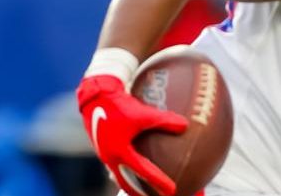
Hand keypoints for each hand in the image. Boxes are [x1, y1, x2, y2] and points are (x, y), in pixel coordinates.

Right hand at [77, 75, 187, 195]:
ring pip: (119, 174)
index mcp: (120, 152)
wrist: (95, 96)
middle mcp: (110, 157)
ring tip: (142, 189)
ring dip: (131, 182)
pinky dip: (125, 168)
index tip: (172, 190)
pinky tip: (132, 165)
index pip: (143, 172)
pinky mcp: (102, 145)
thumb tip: (185, 126)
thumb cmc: (118, 104)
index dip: (159, 182)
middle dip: (139, 192)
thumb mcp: (143, 113)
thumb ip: (164, 120)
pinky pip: (116, 163)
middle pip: (126, 182)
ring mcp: (104, 153)